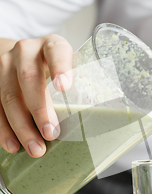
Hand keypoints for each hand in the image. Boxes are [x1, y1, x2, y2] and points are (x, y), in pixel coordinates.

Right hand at [0, 34, 72, 157]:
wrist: (23, 57)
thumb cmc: (56, 68)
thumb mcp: (71, 66)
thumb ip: (82, 81)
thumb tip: (99, 117)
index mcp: (51, 45)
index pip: (56, 51)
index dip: (60, 68)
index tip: (64, 87)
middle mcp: (25, 51)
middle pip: (29, 78)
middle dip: (40, 109)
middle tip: (51, 134)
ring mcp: (5, 65)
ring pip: (8, 96)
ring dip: (21, 126)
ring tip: (35, 148)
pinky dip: (3, 129)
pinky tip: (13, 145)